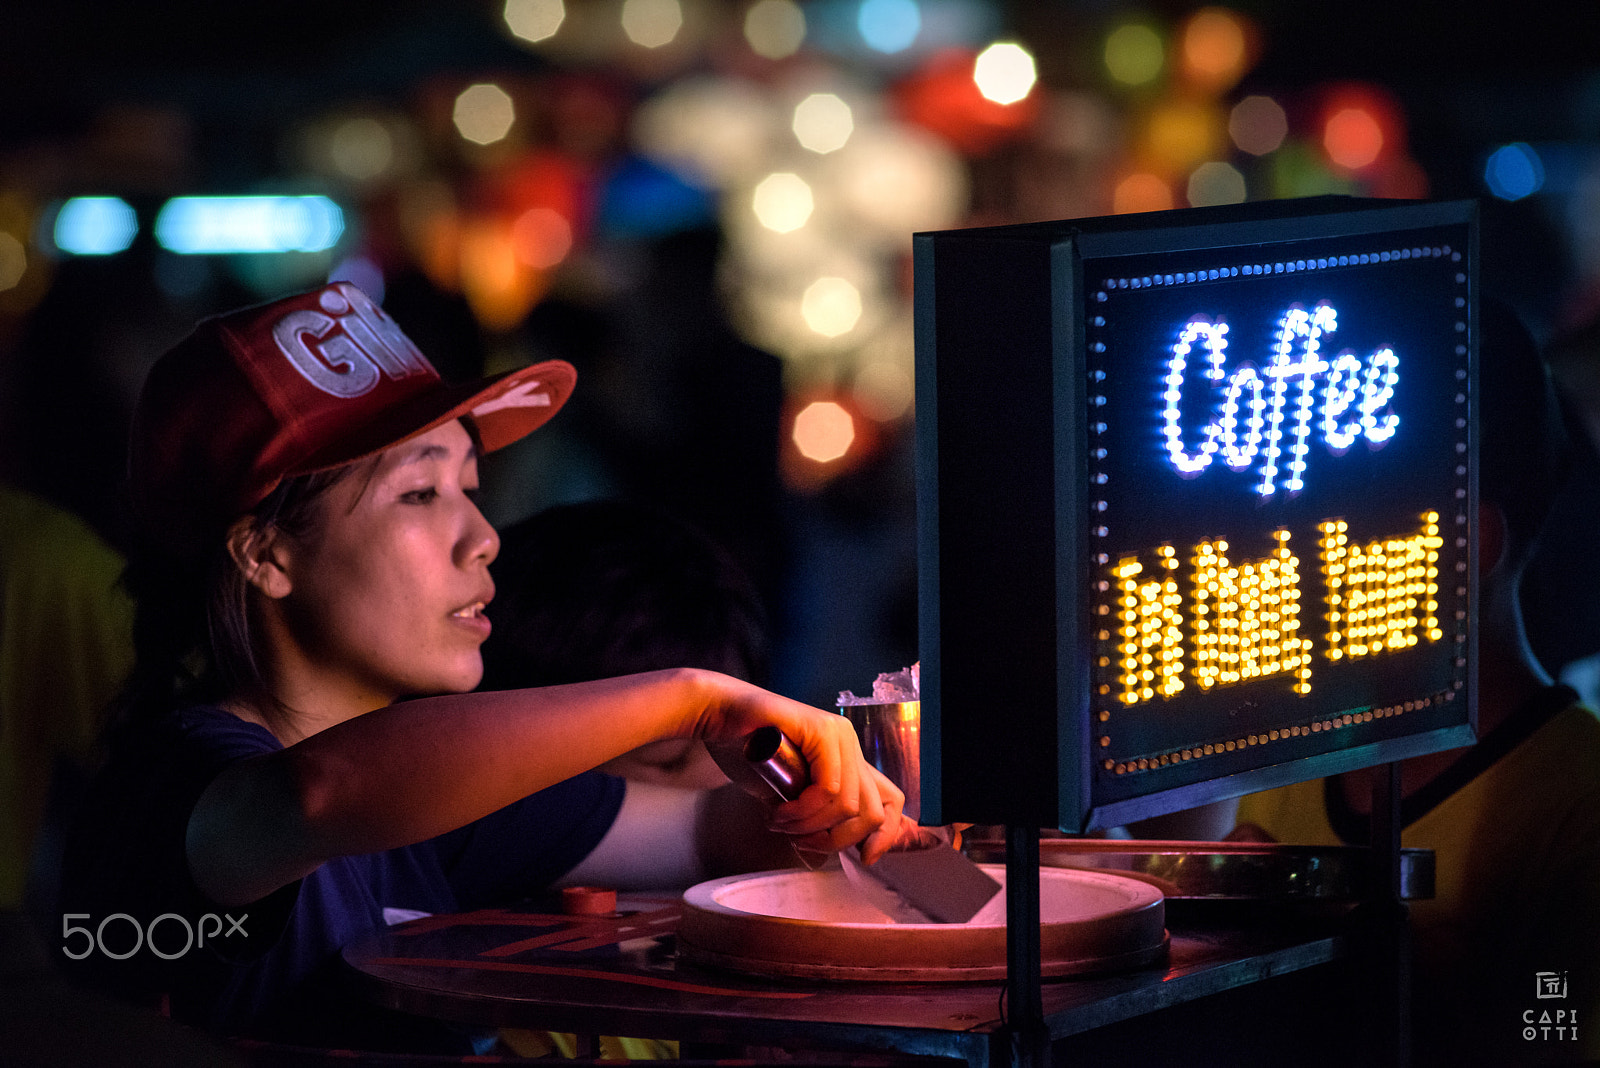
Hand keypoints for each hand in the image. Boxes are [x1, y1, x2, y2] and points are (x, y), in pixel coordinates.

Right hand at [689, 670, 907, 864]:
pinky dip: (803, 812)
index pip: (891, 801)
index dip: (886, 835)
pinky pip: (828, 789)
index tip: (864, 858)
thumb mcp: (786, 796)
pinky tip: (779, 812)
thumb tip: (822, 856)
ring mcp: (838, 735)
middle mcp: (850, 744)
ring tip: (779, 823)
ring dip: (810, 827)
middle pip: (873, 812)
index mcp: (849, 759)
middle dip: (835, 841)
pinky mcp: (821, 730)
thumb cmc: (745, 752)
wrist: (718, 716)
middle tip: (799, 841)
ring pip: (849, 805)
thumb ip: (808, 817)